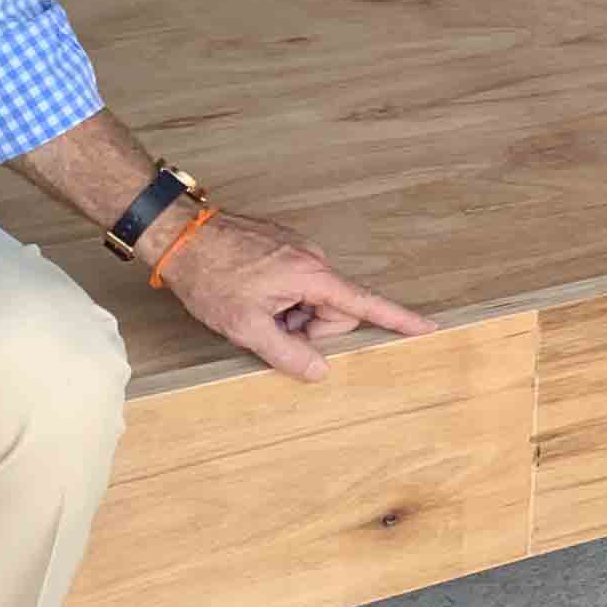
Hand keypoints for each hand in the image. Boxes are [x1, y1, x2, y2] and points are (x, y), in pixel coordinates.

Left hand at [156, 210, 435, 383]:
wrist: (179, 235)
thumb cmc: (210, 277)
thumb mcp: (245, 326)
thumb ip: (288, 352)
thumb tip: (321, 371)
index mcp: (311, 275)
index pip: (363, 304)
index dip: (398, 319)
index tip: (427, 328)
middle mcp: (313, 258)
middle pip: (335, 309)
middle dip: (309, 328)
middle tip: (270, 328)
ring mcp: (298, 250)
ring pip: (314, 299)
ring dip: (292, 314)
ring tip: (255, 309)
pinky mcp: (283, 247)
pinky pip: (299, 283)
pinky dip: (282, 298)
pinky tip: (252, 295)